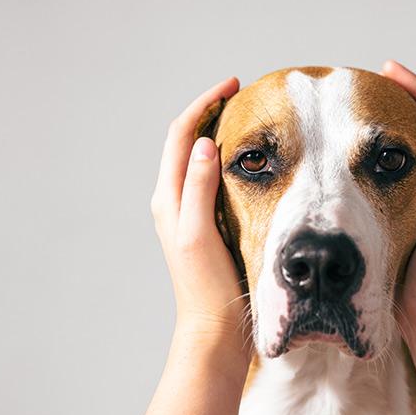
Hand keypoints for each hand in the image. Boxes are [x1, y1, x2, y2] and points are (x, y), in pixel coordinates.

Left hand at [150, 77, 246, 339]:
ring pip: (196, 159)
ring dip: (215, 133)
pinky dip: (223, 159)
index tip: (233, 86)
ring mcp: (186, 213)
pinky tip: (247, 162)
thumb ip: (198, 188)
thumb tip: (204, 144)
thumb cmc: (208, 287)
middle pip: (185, 142)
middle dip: (209, 112)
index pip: (181, 135)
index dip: (204, 104)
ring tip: (244, 119)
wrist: (212, 329)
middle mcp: (172, 201)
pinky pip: (208, 178)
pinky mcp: (202, 224)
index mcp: (168, 198)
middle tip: (240, 96)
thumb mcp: (200, 233)